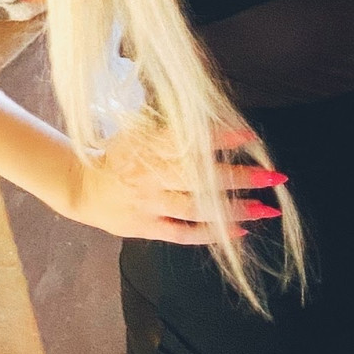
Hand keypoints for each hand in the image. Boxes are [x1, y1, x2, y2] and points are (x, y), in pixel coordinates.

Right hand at [57, 125, 287, 244]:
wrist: (79, 186)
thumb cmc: (116, 154)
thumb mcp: (136, 132)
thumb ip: (170, 130)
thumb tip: (212, 121)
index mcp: (146, 145)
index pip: (187, 140)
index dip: (218, 137)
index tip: (248, 135)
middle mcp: (149, 174)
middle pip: (201, 177)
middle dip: (241, 177)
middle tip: (275, 177)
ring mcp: (148, 203)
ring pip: (197, 207)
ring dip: (235, 209)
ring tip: (267, 209)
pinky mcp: (146, 226)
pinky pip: (183, 232)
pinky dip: (211, 233)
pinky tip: (239, 231)